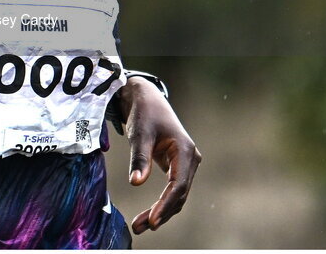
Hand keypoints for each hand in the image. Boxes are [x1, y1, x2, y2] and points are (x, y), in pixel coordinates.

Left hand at [117, 77, 201, 234]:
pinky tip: (148, 215)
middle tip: (139, 227)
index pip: (178, 185)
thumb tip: (135, 182)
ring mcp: (185, 163)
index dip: (165, 205)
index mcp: (185, 150)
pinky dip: (162, 203)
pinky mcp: (177, 166)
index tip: (152, 220)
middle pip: (179, 194)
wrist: (145, 98)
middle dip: (161, 213)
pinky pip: (173, 190)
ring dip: (161, 211)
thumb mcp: (140, 133)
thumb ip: (140, 157)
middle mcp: (190, 158)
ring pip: (177, 195)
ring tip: (140, 225)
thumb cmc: (144, 112)